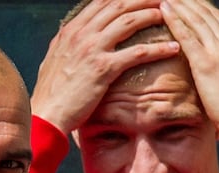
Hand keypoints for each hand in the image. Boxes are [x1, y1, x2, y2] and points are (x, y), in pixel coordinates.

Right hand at [32, 0, 179, 134]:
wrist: (46, 114)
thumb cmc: (50, 93)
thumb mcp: (53, 60)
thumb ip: (66, 44)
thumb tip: (71, 36)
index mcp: (71, 31)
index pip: (102, 2)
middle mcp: (81, 35)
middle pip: (118, 5)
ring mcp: (92, 50)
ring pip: (129, 21)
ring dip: (152, 15)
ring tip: (170, 18)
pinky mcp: (103, 69)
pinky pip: (137, 52)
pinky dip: (158, 48)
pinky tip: (173, 48)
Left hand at [160, 0, 218, 140]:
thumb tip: (210, 70)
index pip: (216, 18)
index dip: (200, 6)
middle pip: (206, 14)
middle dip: (188, 1)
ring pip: (196, 20)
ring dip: (179, 5)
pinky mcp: (207, 64)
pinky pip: (188, 37)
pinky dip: (175, 21)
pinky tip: (164, 11)